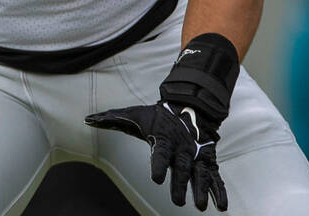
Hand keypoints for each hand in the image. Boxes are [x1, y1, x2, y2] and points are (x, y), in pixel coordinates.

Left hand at [87, 101, 226, 210]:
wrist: (190, 103)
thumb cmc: (157, 115)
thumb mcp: (135, 114)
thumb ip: (113, 119)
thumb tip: (88, 119)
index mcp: (163, 137)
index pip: (160, 152)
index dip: (158, 164)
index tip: (156, 178)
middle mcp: (182, 147)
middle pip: (181, 168)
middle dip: (180, 184)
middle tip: (176, 202)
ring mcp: (196, 154)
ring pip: (200, 173)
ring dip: (201, 190)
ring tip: (200, 206)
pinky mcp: (207, 159)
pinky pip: (214, 176)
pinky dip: (218, 190)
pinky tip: (221, 206)